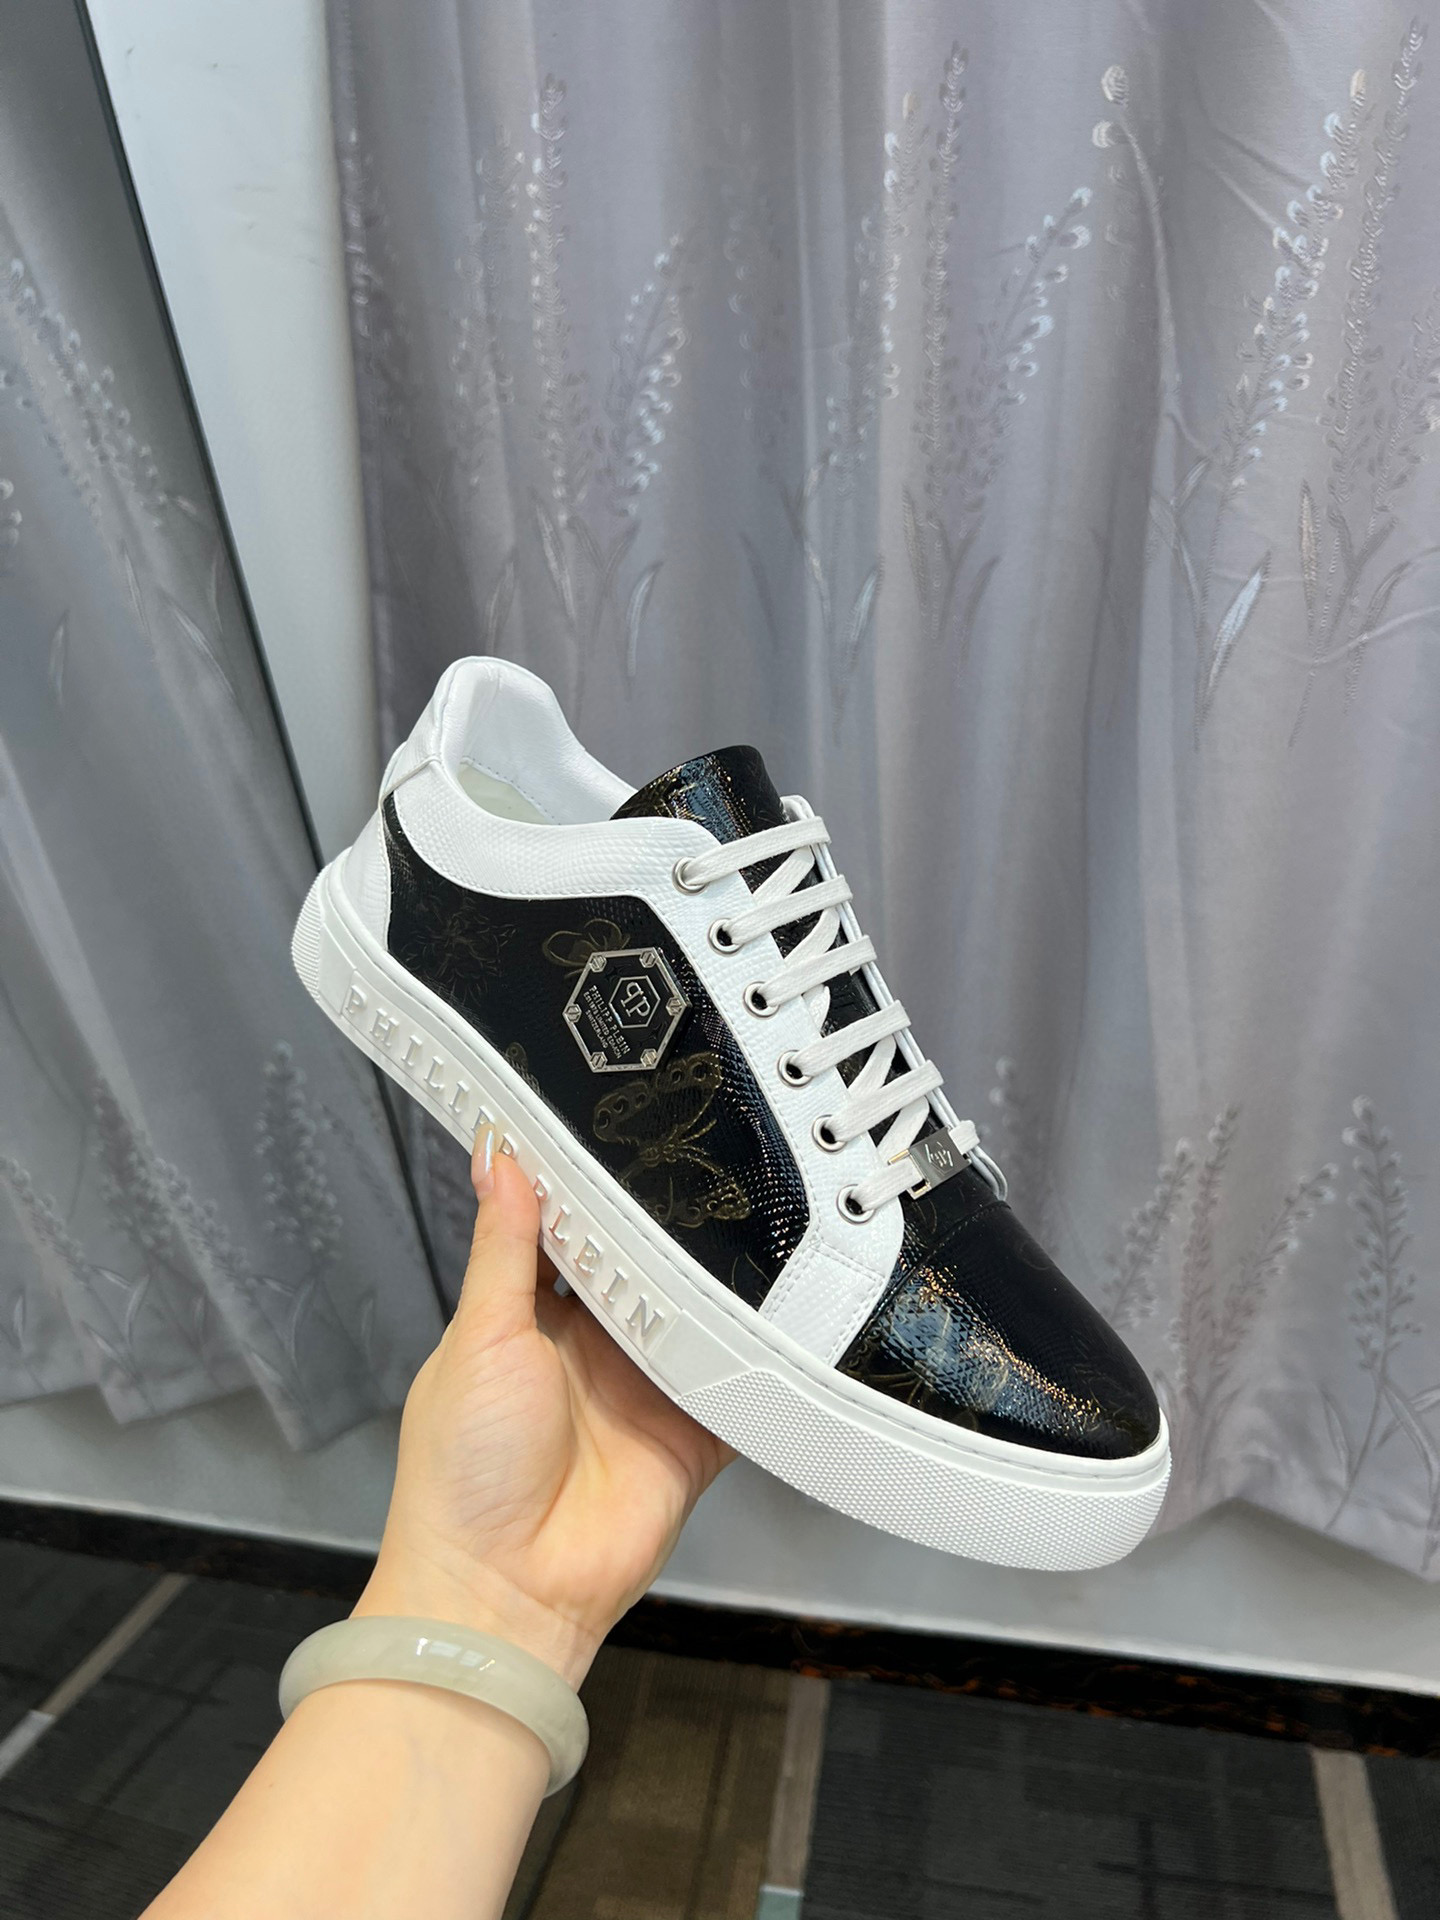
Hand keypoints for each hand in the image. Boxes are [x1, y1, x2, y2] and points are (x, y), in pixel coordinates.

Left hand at [354, 1127, 733, 1686]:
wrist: (504, 1594)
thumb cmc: (462, 1474)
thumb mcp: (479, 1340)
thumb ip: (503, 1248)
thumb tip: (495, 1156)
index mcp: (529, 1321)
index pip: (572, 1236)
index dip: (597, 1191)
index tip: (628, 1129)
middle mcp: (592, 1352)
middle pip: (644, 1273)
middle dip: (672, 1234)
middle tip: (712, 1163)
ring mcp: (645, 1395)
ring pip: (697, 1321)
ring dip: (717, 1289)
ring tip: (757, 1221)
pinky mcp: (691, 1440)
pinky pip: (738, 1390)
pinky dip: (761, 1363)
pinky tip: (787, 1319)